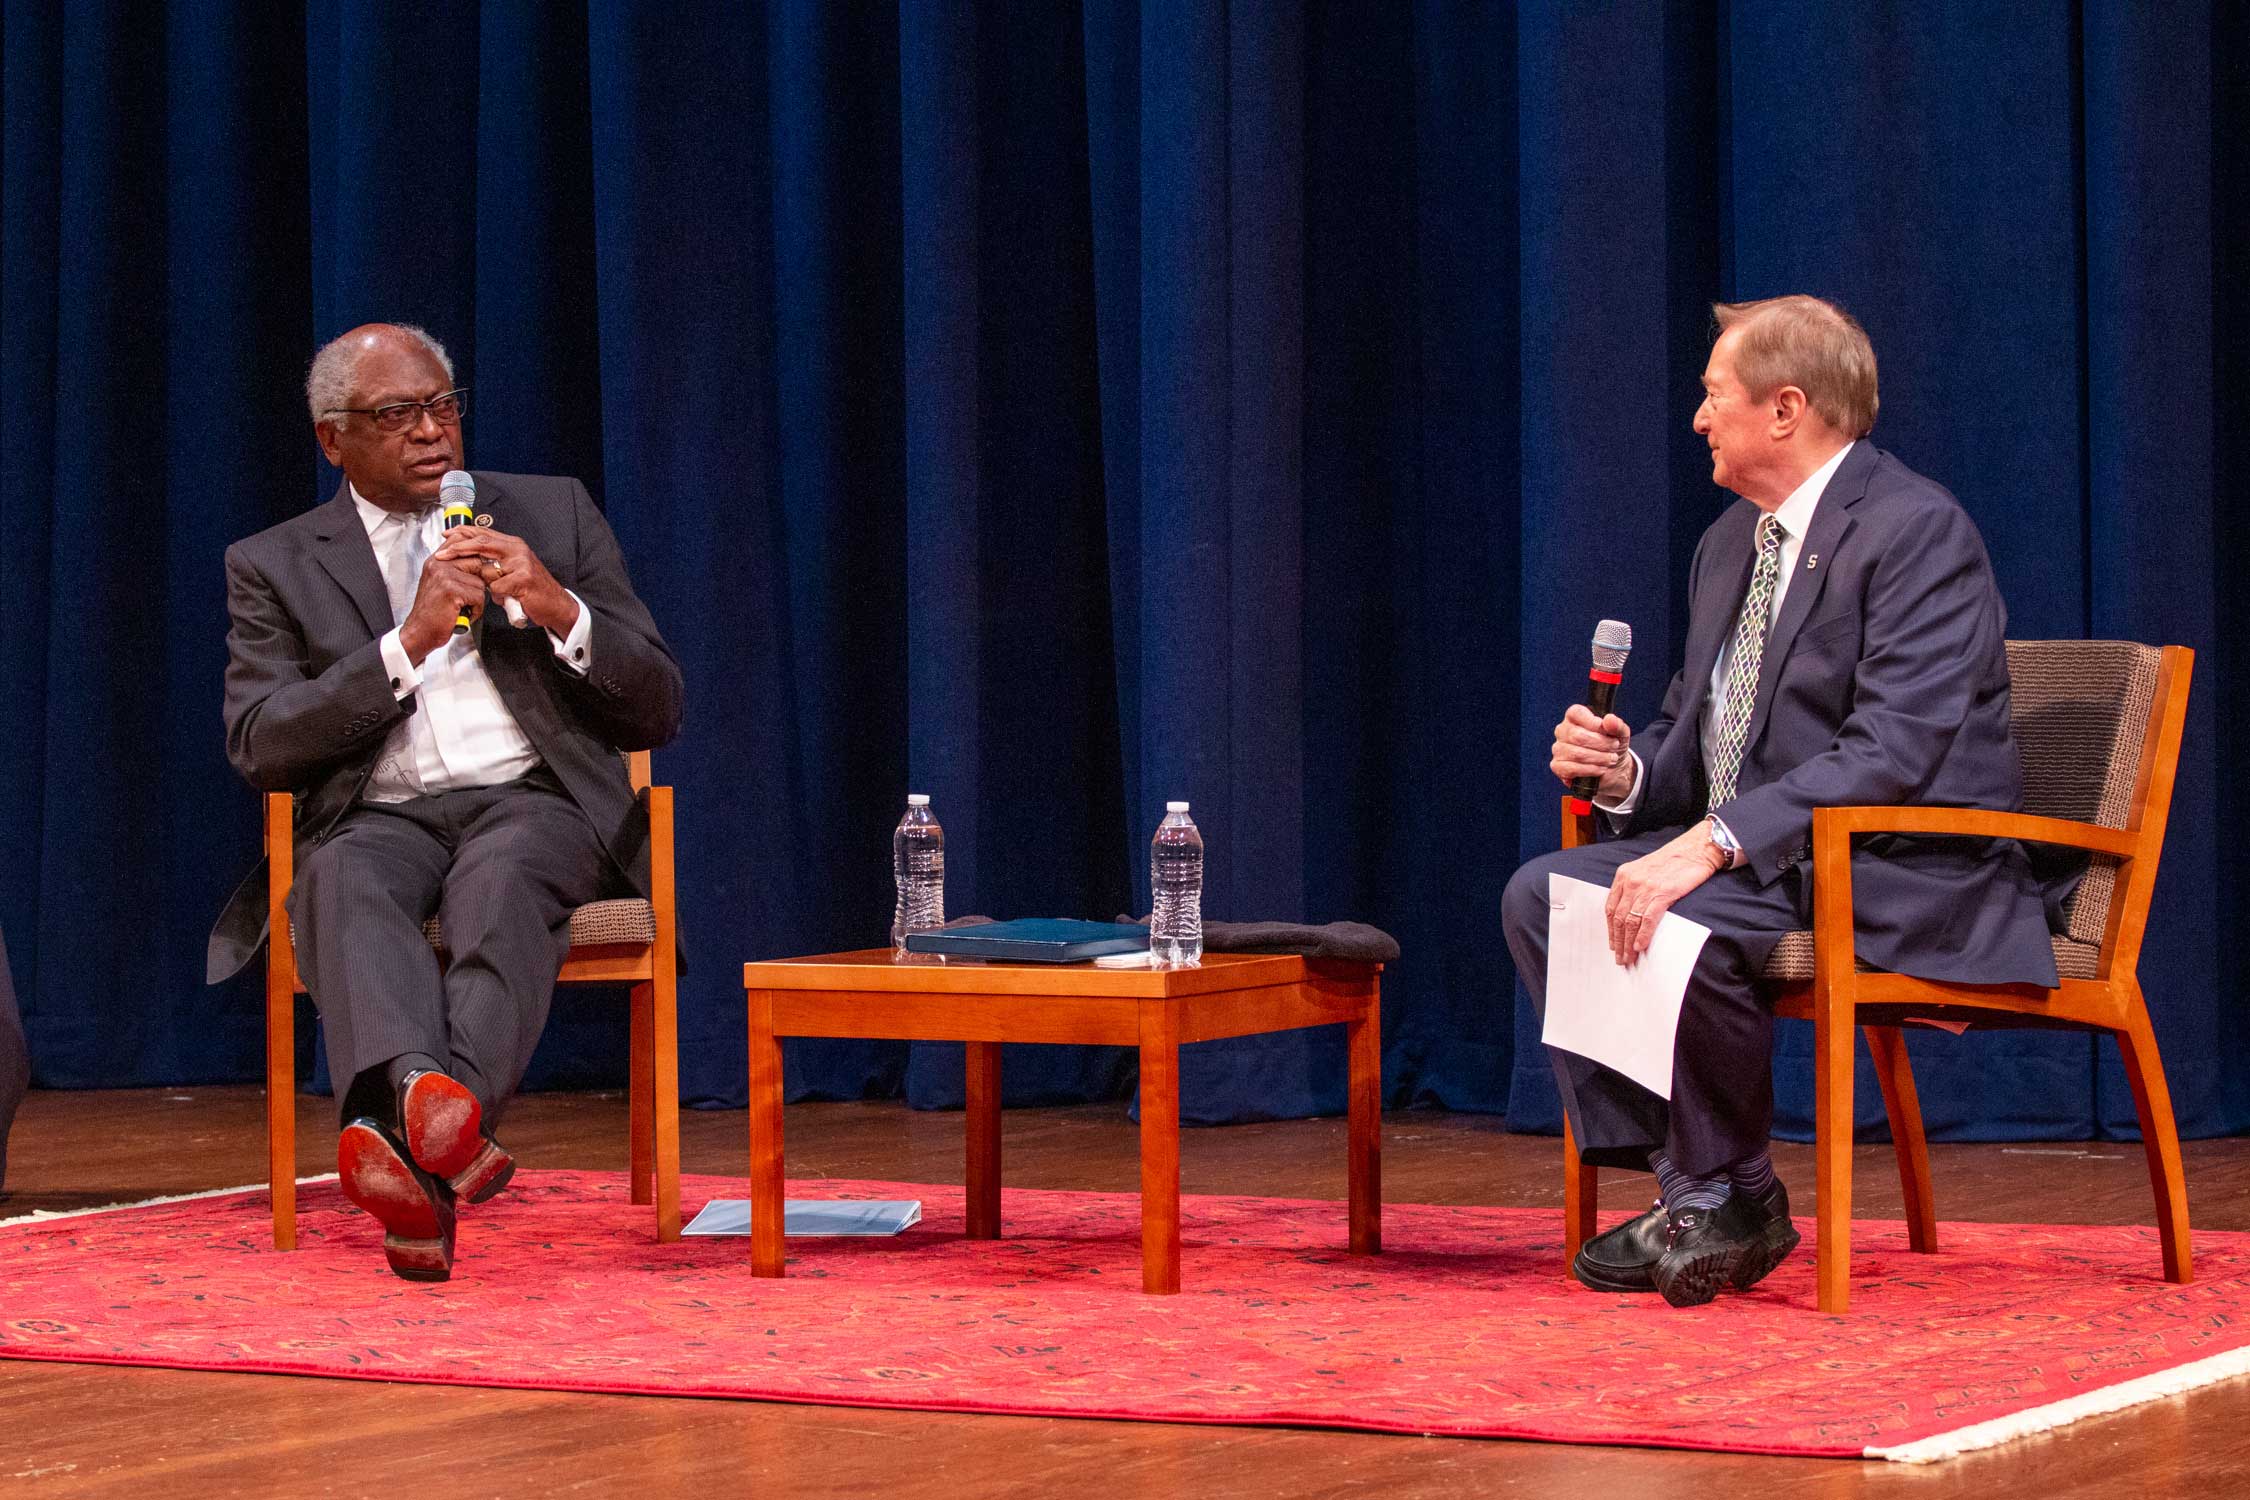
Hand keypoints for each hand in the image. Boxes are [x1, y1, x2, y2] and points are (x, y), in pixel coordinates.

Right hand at [398, 557, 489, 663]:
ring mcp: (444, 575)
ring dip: (477, 599)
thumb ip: (453, 569)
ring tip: (462, 607)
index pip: (460, 540)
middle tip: (468, 596)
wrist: (420, 632)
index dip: (474, 550)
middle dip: (479, 582)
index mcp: (435, 561)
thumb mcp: (439, 584)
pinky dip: (476, 610)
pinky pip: (479, 596)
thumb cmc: (432, 612)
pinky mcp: (451, 590)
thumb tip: (477, 559)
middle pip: (477, 562)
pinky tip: (462, 613)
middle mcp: (438, 564)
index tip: (480, 563)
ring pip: (480, 582)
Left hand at [432, 526, 576, 635]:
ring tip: (502, 592)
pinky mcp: (524, 579)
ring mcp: (522, 563)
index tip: (446, 535)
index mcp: (513, 545)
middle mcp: (518, 550)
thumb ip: (494, 560)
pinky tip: (510, 598)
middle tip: (442, 555)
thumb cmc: (532, 589)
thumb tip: (469, 556)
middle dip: (458, 548)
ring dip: (488, 586)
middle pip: (481, 543)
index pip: (484, 533)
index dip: (463, 533)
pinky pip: (497, 588)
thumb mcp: (512, 569)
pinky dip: (499, 597)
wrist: (556, 605)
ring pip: (487, 571)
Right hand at [1551, 704, 1635, 802]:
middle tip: (1614, 747)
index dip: (1592, 722)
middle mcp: (1563, 731)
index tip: (1606, 731)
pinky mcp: (1558, 766)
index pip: (1575, 713)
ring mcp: (1558, 749)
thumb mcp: (1620, 734)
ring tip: (1611, 759)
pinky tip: (1600, 769)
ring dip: (1599, 758)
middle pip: (1577, 736)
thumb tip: (1609, 719)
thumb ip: (1617, 725)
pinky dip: (1590, 770)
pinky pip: (1571, 769)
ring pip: (1576, 754)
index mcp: (1574, 718)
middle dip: (1601, 743)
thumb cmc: (1612, 746)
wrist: (1613, 768)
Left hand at [1602, 823, 1727, 965]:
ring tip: (1629, 958)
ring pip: (1630, 921)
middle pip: (1618, 918)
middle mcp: (1631, 882)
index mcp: (1624, 875)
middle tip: (1620, 958)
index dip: (1610, 929)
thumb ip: (1634, 887)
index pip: (1610, 908)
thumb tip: (1630, 913)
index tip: (1613, 944)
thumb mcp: (1644, 870)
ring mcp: (1646, 888)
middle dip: (1618, 941)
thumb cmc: (1673, 860)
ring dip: (1628, 943)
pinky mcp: (1662, 893)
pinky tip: (1640, 946)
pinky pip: (1648, 919)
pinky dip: (1643, 935)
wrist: (1695, 849)